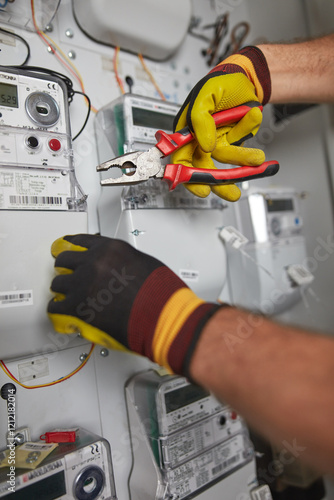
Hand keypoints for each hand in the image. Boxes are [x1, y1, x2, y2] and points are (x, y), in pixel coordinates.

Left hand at [47, 234, 219, 375]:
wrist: (162, 315)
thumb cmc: (160, 293)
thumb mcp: (143, 262)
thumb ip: (122, 260)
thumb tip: (115, 268)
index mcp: (110, 249)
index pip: (80, 241)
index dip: (70, 244)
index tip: (65, 246)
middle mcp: (93, 262)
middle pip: (64, 259)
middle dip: (65, 267)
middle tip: (67, 273)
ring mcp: (83, 285)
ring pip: (58, 283)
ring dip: (63, 289)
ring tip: (68, 296)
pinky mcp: (78, 308)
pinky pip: (56, 306)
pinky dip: (58, 310)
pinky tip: (62, 312)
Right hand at [172, 46, 270, 200]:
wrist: (247, 78)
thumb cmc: (221, 82)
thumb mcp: (205, 95)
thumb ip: (200, 120)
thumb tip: (204, 145)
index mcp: (185, 130)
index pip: (181, 159)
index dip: (188, 176)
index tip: (202, 189)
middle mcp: (199, 139)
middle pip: (203, 167)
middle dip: (218, 182)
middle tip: (231, 193)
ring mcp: (217, 142)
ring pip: (226, 161)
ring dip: (242, 159)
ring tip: (257, 158)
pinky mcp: (233, 142)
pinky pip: (241, 147)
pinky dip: (248, 131)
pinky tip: (252, 116)